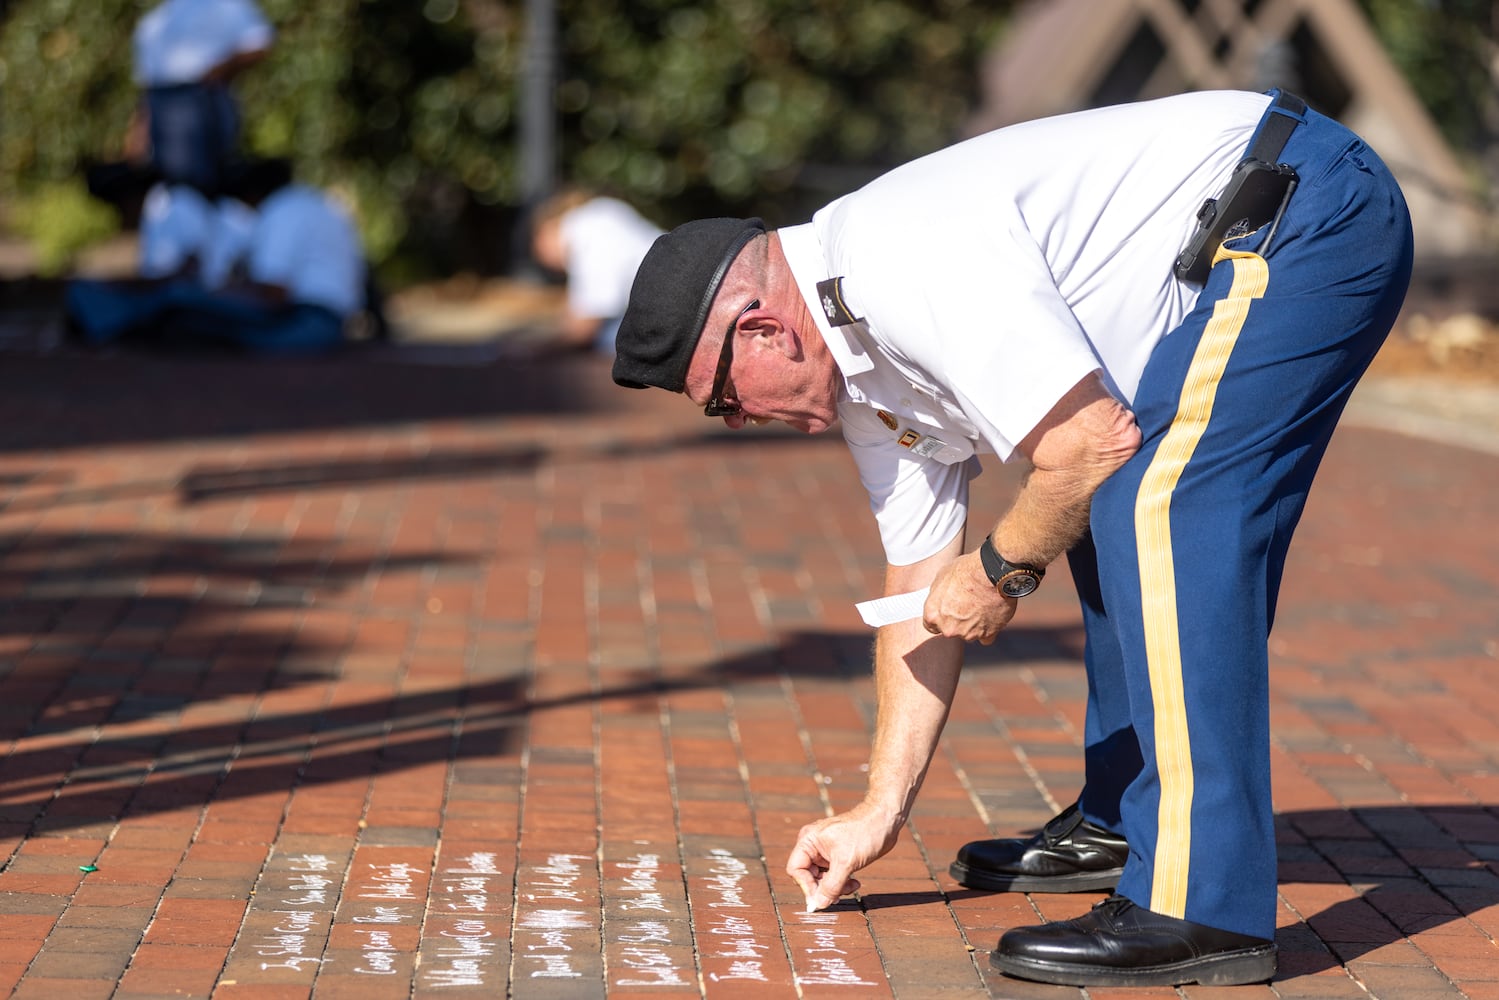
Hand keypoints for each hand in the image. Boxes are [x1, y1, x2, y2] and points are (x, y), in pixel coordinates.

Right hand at [786, 802, 902, 911]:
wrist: (885, 821)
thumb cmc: (864, 833)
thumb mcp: (846, 862)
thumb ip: (831, 886)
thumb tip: (818, 905)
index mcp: (808, 841)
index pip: (796, 870)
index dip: (806, 886)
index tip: (821, 899)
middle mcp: (813, 846)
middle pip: (808, 876)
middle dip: (823, 888)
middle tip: (839, 895)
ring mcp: (825, 851)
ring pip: (822, 878)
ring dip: (835, 887)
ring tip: (852, 886)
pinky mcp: (837, 855)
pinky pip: (833, 875)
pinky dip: (842, 882)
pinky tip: (855, 882)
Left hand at [922, 551, 1015, 644]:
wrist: (994, 573)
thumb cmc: (967, 571)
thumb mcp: (942, 576)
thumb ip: (938, 595)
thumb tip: (940, 599)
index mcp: (933, 615)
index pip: (931, 625)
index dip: (939, 618)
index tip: (947, 611)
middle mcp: (948, 628)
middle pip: (950, 630)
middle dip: (956, 621)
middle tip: (966, 605)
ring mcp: (968, 634)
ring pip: (968, 634)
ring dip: (973, 624)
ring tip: (981, 605)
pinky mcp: (987, 635)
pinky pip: (986, 637)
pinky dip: (988, 629)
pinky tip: (990, 615)